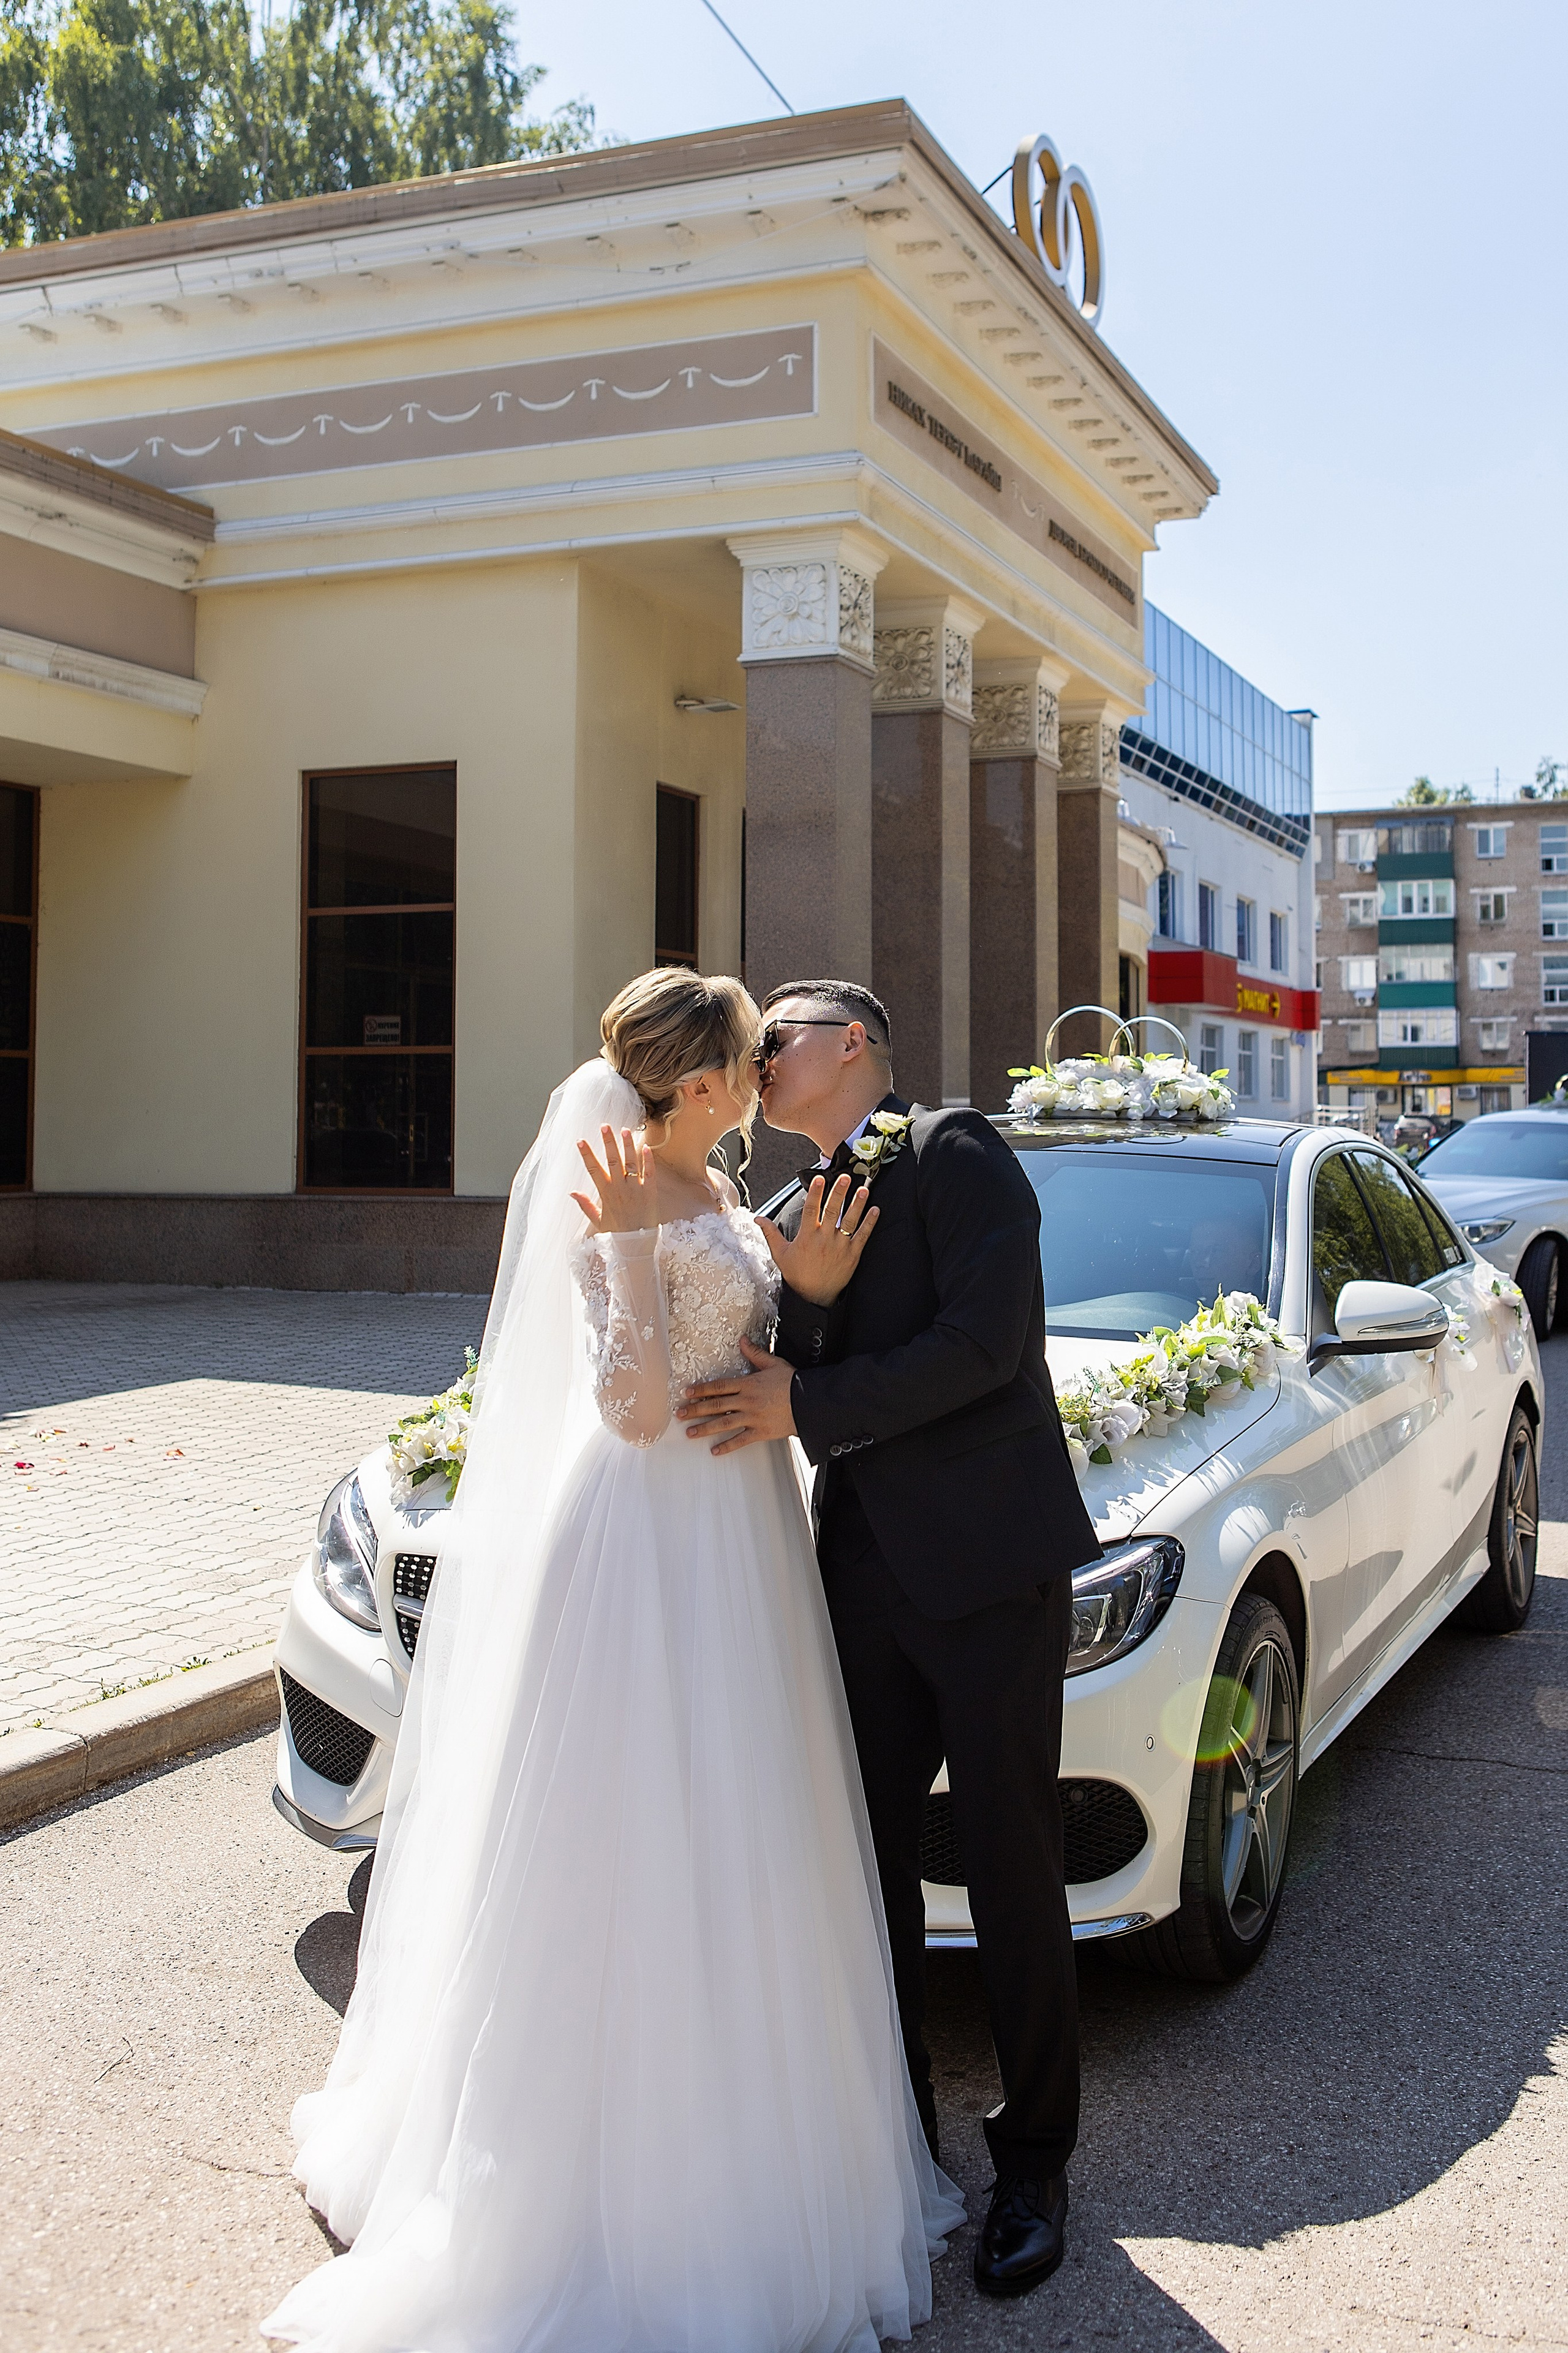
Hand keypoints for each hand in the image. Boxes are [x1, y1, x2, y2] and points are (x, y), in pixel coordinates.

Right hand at [570, 1125, 654, 1233]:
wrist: (636, 1245)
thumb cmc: (616, 1232)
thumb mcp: (597, 1220)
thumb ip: (585, 1205)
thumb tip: (571, 1192)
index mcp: (605, 1194)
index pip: (593, 1170)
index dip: (587, 1154)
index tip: (580, 1141)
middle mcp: (619, 1189)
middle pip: (612, 1161)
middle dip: (608, 1142)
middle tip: (604, 1126)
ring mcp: (635, 1189)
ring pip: (630, 1163)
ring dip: (627, 1146)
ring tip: (624, 1130)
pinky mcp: (649, 1192)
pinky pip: (649, 1173)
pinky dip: (648, 1160)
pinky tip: (646, 1147)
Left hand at [677, 1336, 796, 1454]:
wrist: (810, 1402)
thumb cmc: (793, 1382)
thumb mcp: (773, 1363)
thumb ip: (755, 1353)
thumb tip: (742, 1340)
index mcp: (748, 1384)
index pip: (718, 1386)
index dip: (701, 1389)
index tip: (687, 1392)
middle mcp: (746, 1401)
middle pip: (715, 1405)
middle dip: (695, 1409)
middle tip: (680, 1414)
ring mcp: (752, 1417)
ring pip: (723, 1423)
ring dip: (704, 1428)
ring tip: (690, 1432)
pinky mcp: (760, 1432)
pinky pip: (740, 1440)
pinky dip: (727, 1446)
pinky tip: (715, 1450)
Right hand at [758, 1173, 878, 1305]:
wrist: (814, 1297)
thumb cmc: (798, 1275)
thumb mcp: (780, 1254)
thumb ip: (771, 1233)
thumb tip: (758, 1218)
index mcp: (807, 1236)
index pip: (811, 1209)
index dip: (815, 1193)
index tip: (819, 1179)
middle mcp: (825, 1239)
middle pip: (833, 1210)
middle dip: (839, 1192)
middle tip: (845, 1177)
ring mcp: (840, 1246)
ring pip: (850, 1221)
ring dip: (857, 1204)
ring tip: (863, 1190)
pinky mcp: (853, 1254)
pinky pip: (863, 1236)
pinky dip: (870, 1223)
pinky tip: (876, 1210)